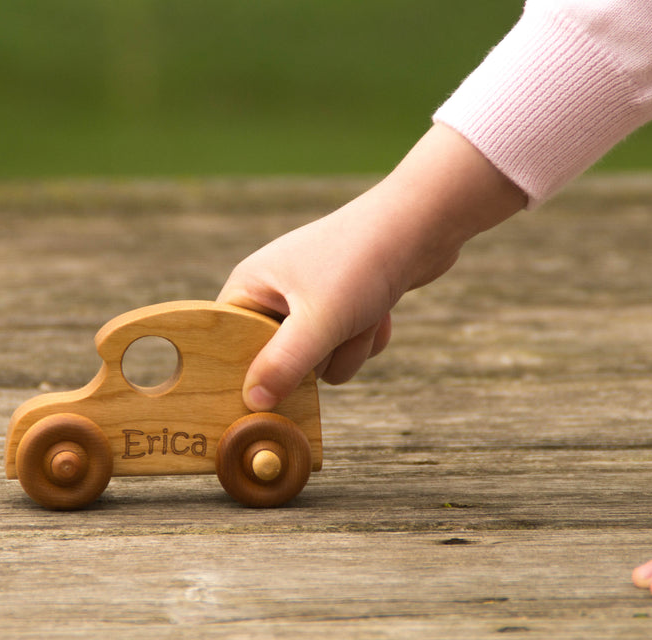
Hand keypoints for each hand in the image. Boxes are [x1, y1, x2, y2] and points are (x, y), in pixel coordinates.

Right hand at [218, 124, 525, 411]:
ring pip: (320, 361)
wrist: (422, 224)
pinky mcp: (342, 306)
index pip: (229, 342)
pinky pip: (345, 349)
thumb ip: (283, 365)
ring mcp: (310, 299)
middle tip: (336, 327)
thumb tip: (252, 402)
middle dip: (319, 355)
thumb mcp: (318, 322)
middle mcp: (275, 291)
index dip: (248, 368)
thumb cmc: (361, 263)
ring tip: (364, 312)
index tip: (272, 386)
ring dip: (350, 348)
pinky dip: (366, 337)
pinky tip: (380, 309)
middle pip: (280, 360)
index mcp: (251, 285)